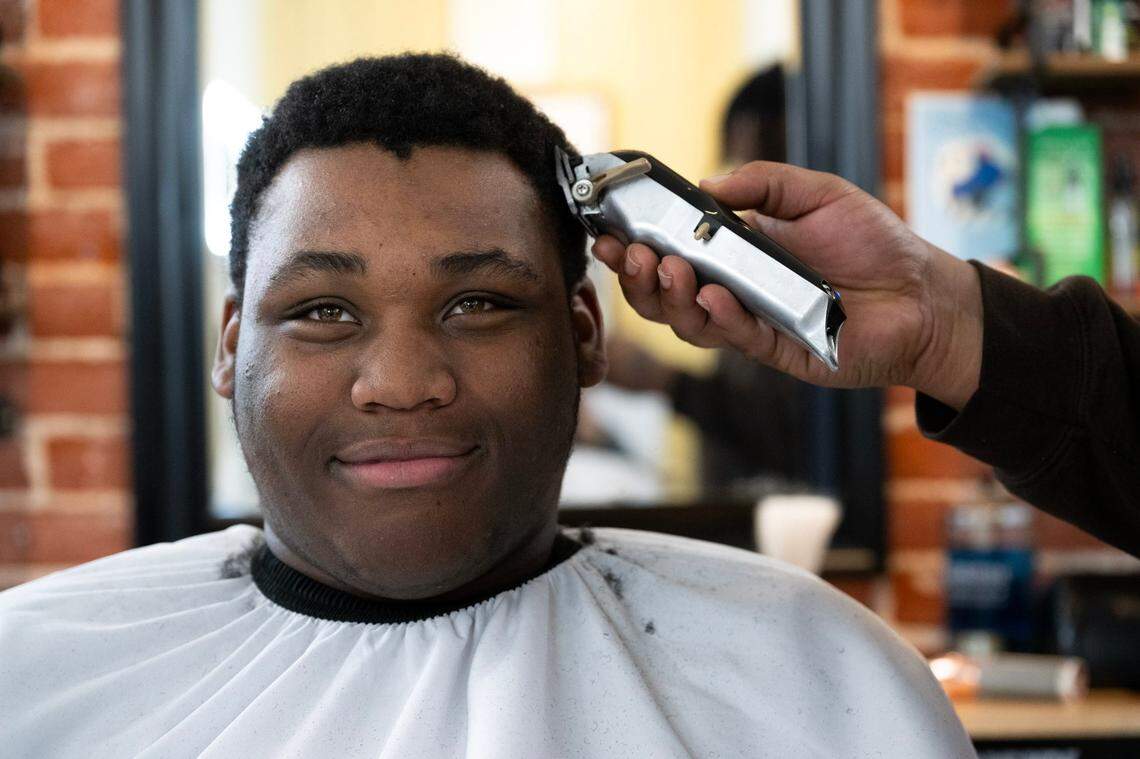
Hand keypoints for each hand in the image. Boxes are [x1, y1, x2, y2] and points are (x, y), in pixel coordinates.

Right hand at [590, 161, 982, 409]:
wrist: (924, 294)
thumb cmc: (875, 243)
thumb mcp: (817, 194)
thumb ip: (763, 184)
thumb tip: (706, 184)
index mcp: (737, 253)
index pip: (671, 251)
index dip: (636, 244)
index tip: (610, 230)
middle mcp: (735, 290)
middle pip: (665, 295)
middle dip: (638, 276)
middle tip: (631, 254)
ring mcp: (752, 323)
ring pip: (689, 323)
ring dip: (670, 298)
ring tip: (668, 270)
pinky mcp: (778, 351)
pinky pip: (736, 338)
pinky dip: (720, 318)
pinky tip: (716, 296)